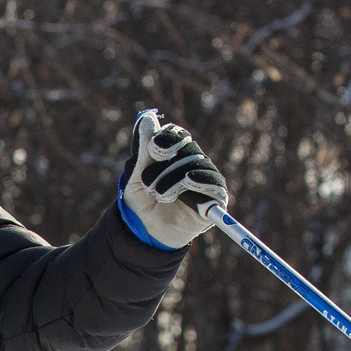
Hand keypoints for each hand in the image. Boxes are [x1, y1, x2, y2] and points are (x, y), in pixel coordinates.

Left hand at [118, 110, 228, 249]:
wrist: (148, 233)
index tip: (154, 149)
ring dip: (175, 178)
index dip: (168, 137)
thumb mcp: (136, 177)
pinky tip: (189, 182)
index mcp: (175, 153)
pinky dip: (202, 179)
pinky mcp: (215, 197)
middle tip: (148, 183)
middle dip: (165, 164)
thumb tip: (146, 116)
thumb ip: (142, 149)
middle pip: (188, 147)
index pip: (177, 133)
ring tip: (159, 195)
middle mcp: (193, 162)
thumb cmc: (142, 203)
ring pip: (198, 164)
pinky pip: (214, 183)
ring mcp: (206, 178)